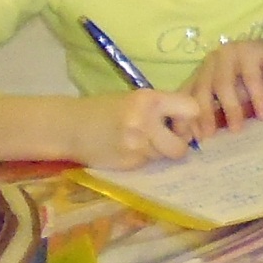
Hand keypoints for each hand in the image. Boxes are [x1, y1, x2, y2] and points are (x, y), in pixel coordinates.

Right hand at [70, 89, 208, 169]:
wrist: (68, 126)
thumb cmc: (104, 109)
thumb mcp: (134, 99)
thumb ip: (162, 108)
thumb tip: (193, 122)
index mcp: (149, 100)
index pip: (191, 109)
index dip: (189, 118)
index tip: (179, 121)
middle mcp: (145, 122)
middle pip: (182, 144)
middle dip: (178, 143)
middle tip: (165, 137)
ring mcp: (136, 146)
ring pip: (166, 156)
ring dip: (160, 152)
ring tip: (142, 142)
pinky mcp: (129, 163)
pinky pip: (150, 164)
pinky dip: (144, 159)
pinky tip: (128, 150)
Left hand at [186, 37, 262, 131]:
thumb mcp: (242, 103)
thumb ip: (222, 113)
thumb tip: (202, 136)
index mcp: (208, 69)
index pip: (190, 93)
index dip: (188, 115)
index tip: (192, 139)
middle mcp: (216, 58)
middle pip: (202, 88)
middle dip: (204, 114)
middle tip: (209, 136)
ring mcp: (232, 52)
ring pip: (223, 84)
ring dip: (231, 109)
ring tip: (238, 130)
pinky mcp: (251, 50)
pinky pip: (250, 78)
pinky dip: (256, 98)